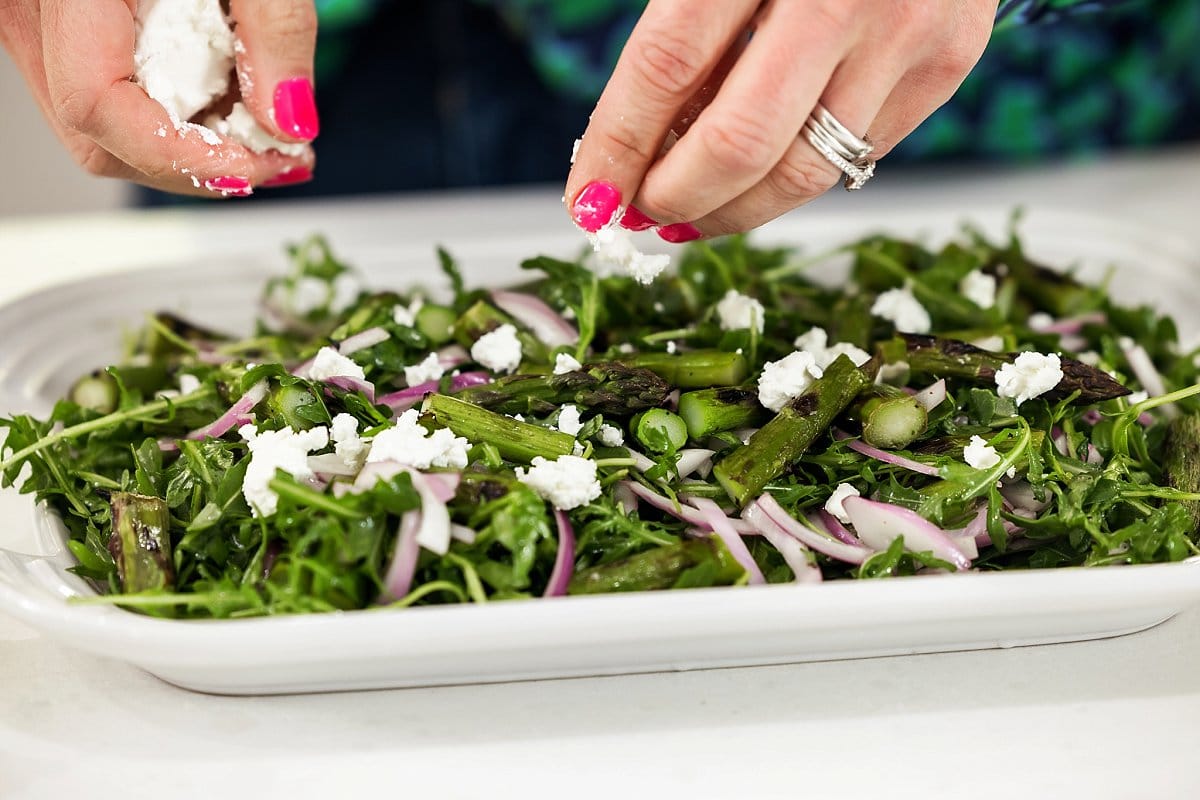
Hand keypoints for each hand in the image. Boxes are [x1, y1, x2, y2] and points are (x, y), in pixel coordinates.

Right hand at [0, 0, 318, 197]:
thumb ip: (274, 29)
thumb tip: (290, 123)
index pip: (98, 107)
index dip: (187, 157)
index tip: (267, 165)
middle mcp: (30, 6)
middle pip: (101, 139)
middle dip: (200, 165)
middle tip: (282, 154)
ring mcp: (36, 23)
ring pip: (103, 133)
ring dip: (193, 151)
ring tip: (266, 128)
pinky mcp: (58, 32)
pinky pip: (110, 102)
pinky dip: (177, 121)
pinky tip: (231, 103)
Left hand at [566, 0, 996, 239]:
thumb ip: (682, 28)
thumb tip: (639, 144)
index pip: (666, 65)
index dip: (618, 145)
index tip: (586, 197)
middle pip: (736, 143)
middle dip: (672, 197)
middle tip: (638, 212)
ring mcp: (906, 31)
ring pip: (801, 174)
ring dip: (729, 212)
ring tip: (689, 211)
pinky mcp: (946, 63)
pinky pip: (855, 157)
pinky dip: (792, 178)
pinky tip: (760, 171)